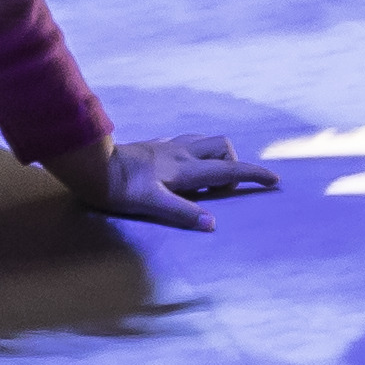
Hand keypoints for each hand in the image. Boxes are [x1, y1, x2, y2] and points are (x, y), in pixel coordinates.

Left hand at [68, 134, 276, 231]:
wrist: (91, 165)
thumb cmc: (120, 188)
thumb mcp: (152, 205)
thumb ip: (183, 213)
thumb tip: (212, 224)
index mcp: (185, 169)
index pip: (228, 170)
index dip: (253, 175)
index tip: (274, 179)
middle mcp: (180, 153)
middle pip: (221, 146)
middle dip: (232, 161)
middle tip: (223, 187)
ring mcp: (166, 147)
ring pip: (202, 140)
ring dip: (213, 155)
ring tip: (206, 178)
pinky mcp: (152, 147)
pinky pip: (183, 143)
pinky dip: (192, 152)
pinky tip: (179, 167)